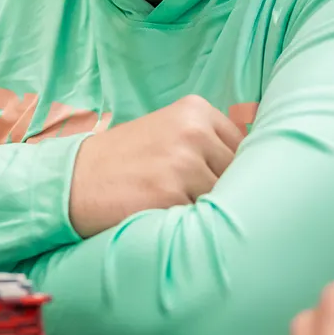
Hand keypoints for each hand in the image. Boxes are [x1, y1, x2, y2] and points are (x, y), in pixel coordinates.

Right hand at [67, 95, 242, 237]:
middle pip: (239, 174)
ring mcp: (183, 162)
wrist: (73, 181)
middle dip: (221, 192)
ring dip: (205, 210)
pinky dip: (188, 224)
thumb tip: (260, 169)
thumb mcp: (167, 133)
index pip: (244, 148)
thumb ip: (208, 143)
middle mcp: (193, 131)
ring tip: (174, 208)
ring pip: (222, 198)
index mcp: (196, 110)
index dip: (231, 173)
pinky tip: (165, 217)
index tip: (211, 183)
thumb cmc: (124, 162)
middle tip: (191, 200)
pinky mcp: (170, 194)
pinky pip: (201, 217)